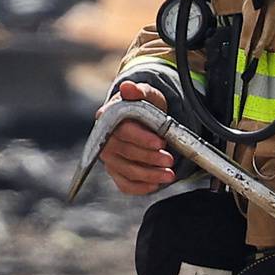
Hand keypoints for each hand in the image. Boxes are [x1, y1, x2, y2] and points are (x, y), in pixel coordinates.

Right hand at [95, 81, 175, 195]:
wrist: (144, 121)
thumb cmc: (144, 107)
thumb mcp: (147, 95)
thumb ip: (139, 91)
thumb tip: (127, 87)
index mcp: (108, 118)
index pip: (122, 131)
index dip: (141, 138)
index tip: (160, 142)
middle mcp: (105, 140)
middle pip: (125, 153)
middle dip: (150, 158)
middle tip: (169, 159)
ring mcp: (109, 158)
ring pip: (127, 171)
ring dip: (150, 175)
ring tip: (169, 174)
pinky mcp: (116, 172)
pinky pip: (125, 185)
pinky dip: (141, 187)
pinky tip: (156, 185)